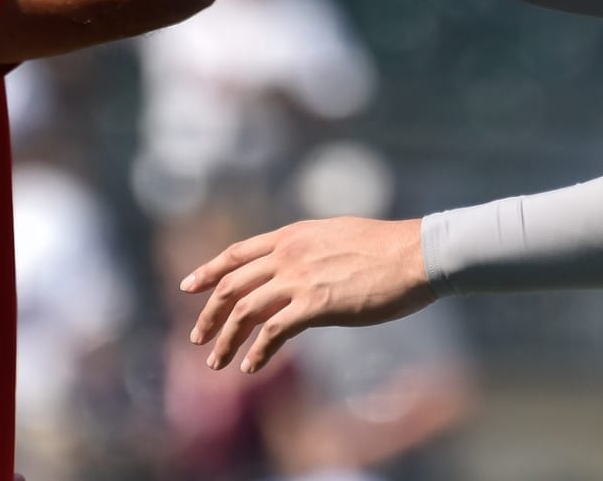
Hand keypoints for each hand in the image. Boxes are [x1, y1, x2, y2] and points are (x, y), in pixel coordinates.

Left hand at [180, 216, 434, 373]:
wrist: (413, 255)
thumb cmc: (385, 247)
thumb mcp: (336, 236)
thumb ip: (310, 250)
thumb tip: (297, 268)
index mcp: (294, 234)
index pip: (238, 252)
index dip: (210, 270)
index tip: (189, 286)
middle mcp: (289, 253)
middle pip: (233, 284)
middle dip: (210, 313)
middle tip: (199, 338)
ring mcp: (300, 277)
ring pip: (245, 311)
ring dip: (226, 339)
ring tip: (217, 362)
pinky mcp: (315, 304)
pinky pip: (273, 333)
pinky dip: (257, 352)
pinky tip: (251, 367)